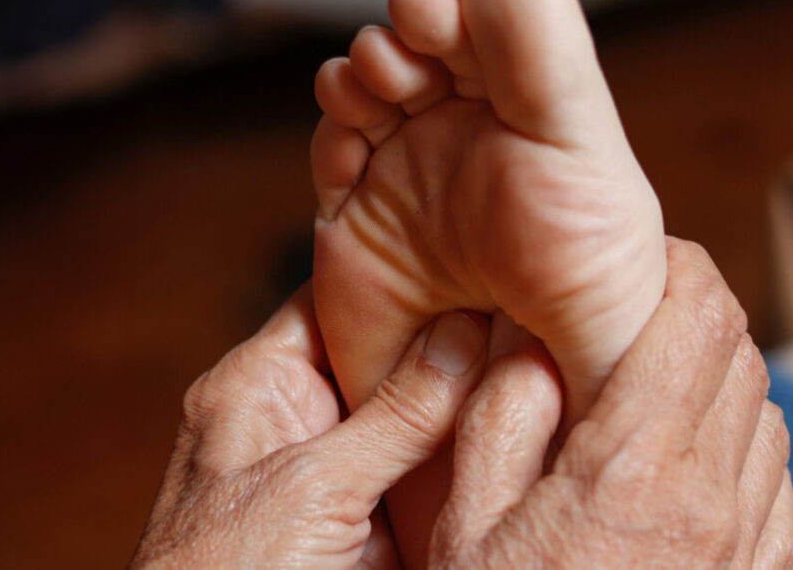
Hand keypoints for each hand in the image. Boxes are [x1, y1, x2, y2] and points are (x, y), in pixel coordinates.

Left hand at [131, 283, 488, 567]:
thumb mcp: (309, 488)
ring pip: (413, 426)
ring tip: (534, 368)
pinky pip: (425, 482)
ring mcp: (335, 478)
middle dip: (449, 348)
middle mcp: (298, 422)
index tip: (471, 264)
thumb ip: (393, 415)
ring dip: (463, 412)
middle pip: (385, 364)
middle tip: (521, 318)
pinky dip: (465, 470)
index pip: (335, 303)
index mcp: (258, 386)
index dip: (399, 279)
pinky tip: (516, 439)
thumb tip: (463, 338)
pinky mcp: (366, 528)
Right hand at [430, 239, 792, 568]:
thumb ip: (502, 411)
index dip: (673, 262)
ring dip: (715, 368)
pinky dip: (737, 431)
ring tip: (651, 378)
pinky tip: (679, 451)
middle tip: (637, 304)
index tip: (638, 252)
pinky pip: (773, 465)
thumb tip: (532, 332)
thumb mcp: (465, 516)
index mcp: (634, 465)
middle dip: (693, 304)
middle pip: (738, 345)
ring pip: (763, 400)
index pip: (693, 315)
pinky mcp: (763, 565)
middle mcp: (712, 494)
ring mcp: (748, 535)